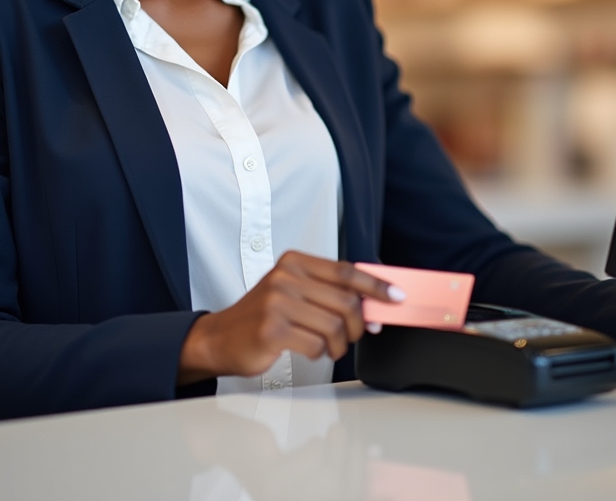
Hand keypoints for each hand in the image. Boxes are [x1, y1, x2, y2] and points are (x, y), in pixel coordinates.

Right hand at [177, 251, 399, 384]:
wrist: (220, 338)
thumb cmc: (263, 316)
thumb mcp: (293, 291)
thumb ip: (328, 292)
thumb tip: (373, 305)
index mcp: (295, 261)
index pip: (346, 270)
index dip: (375, 285)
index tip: (396, 296)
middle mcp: (286, 277)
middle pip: (345, 300)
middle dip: (357, 324)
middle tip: (353, 335)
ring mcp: (278, 302)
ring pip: (335, 326)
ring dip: (339, 344)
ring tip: (329, 347)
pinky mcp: (273, 330)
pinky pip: (317, 345)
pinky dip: (320, 353)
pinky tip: (309, 350)